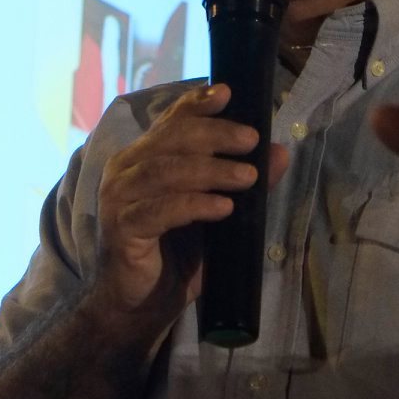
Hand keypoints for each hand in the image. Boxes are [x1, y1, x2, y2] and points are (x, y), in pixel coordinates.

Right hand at [92, 84, 290, 323]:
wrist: (140, 304)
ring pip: (166, 171)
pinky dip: (194, 205)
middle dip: (214, 134)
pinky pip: (160, 210)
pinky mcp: (122, 229)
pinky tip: (222, 207)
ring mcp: (119, 199)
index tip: (227, 93)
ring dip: (210, 170)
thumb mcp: (215, 213)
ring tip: (247, 177)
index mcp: (143, 158)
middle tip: (252, 140)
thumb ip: (241, 181)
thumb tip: (280, 153)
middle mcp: (125, 170)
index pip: (170, 121)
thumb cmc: (175, 255)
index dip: (196, 103)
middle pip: (170, 139)